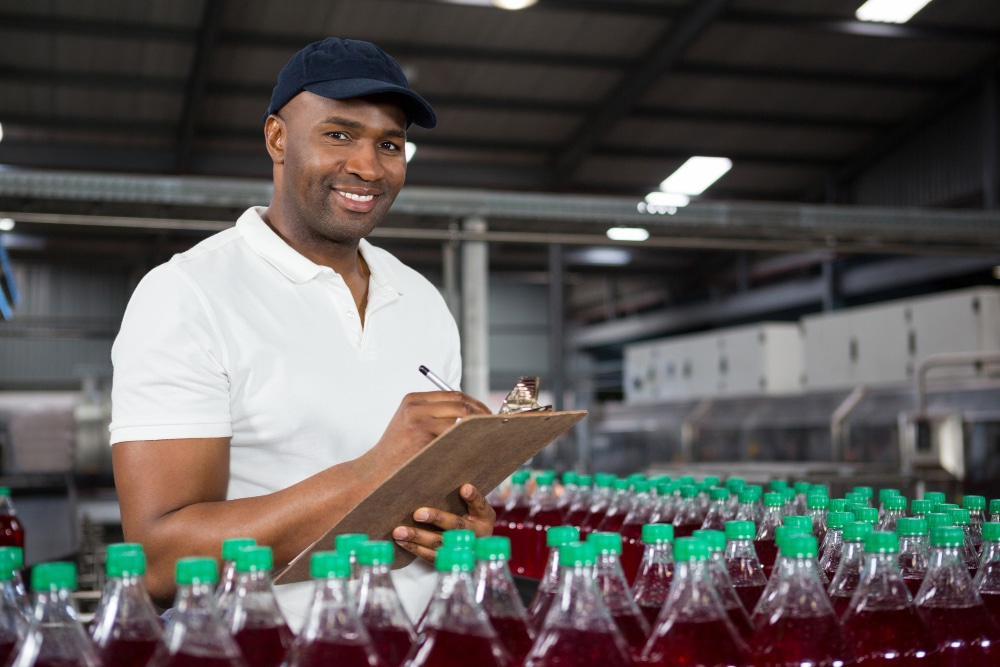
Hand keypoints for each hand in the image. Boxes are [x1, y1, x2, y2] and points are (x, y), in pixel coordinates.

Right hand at [371, 391, 491, 464]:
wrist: (373, 474)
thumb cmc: (396, 456)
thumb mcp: (409, 428)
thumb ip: (433, 417)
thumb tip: (470, 418)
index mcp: (413, 399)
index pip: (453, 394)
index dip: (475, 404)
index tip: (488, 415)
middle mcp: (415, 405)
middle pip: (460, 401)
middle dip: (481, 413)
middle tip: (495, 426)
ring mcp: (418, 418)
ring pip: (460, 416)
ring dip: (479, 426)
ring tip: (490, 436)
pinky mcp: (422, 434)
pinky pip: (455, 432)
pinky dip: (469, 438)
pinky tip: (478, 446)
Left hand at [392, 483, 495, 561]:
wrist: (475, 551)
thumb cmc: (471, 521)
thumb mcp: (477, 510)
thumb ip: (467, 498)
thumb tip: (459, 485)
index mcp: (484, 519)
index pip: (480, 505)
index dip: (473, 497)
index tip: (464, 488)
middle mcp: (475, 536)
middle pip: (455, 526)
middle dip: (436, 519)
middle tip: (418, 513)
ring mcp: (461, 551)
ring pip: (439, 543)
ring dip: (417, 537)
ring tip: (399, 531)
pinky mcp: (447, 561)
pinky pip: (430, 556)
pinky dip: (414, 548)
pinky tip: (402, 541)